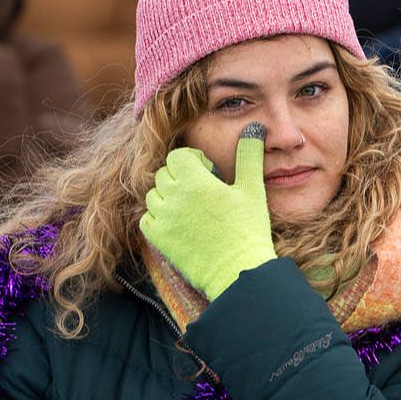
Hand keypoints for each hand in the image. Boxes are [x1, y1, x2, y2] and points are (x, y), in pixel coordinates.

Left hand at [140, 126, 276, 300]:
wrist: (238, 271)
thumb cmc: (248, 229)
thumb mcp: (252, 188)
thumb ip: (249, 155)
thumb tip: (253, 128)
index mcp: (194, 180)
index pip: (177, 157)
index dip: (192, 161)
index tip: (207, 172)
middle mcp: (173, 197)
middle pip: (163, 174)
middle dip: (180, 177)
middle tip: (201, 191)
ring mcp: (163, 219)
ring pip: (153, 195)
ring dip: (167, 197)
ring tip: (189, 207)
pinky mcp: (158, 239)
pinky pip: (146, 219)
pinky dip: (158, 217)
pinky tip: (178, 223)